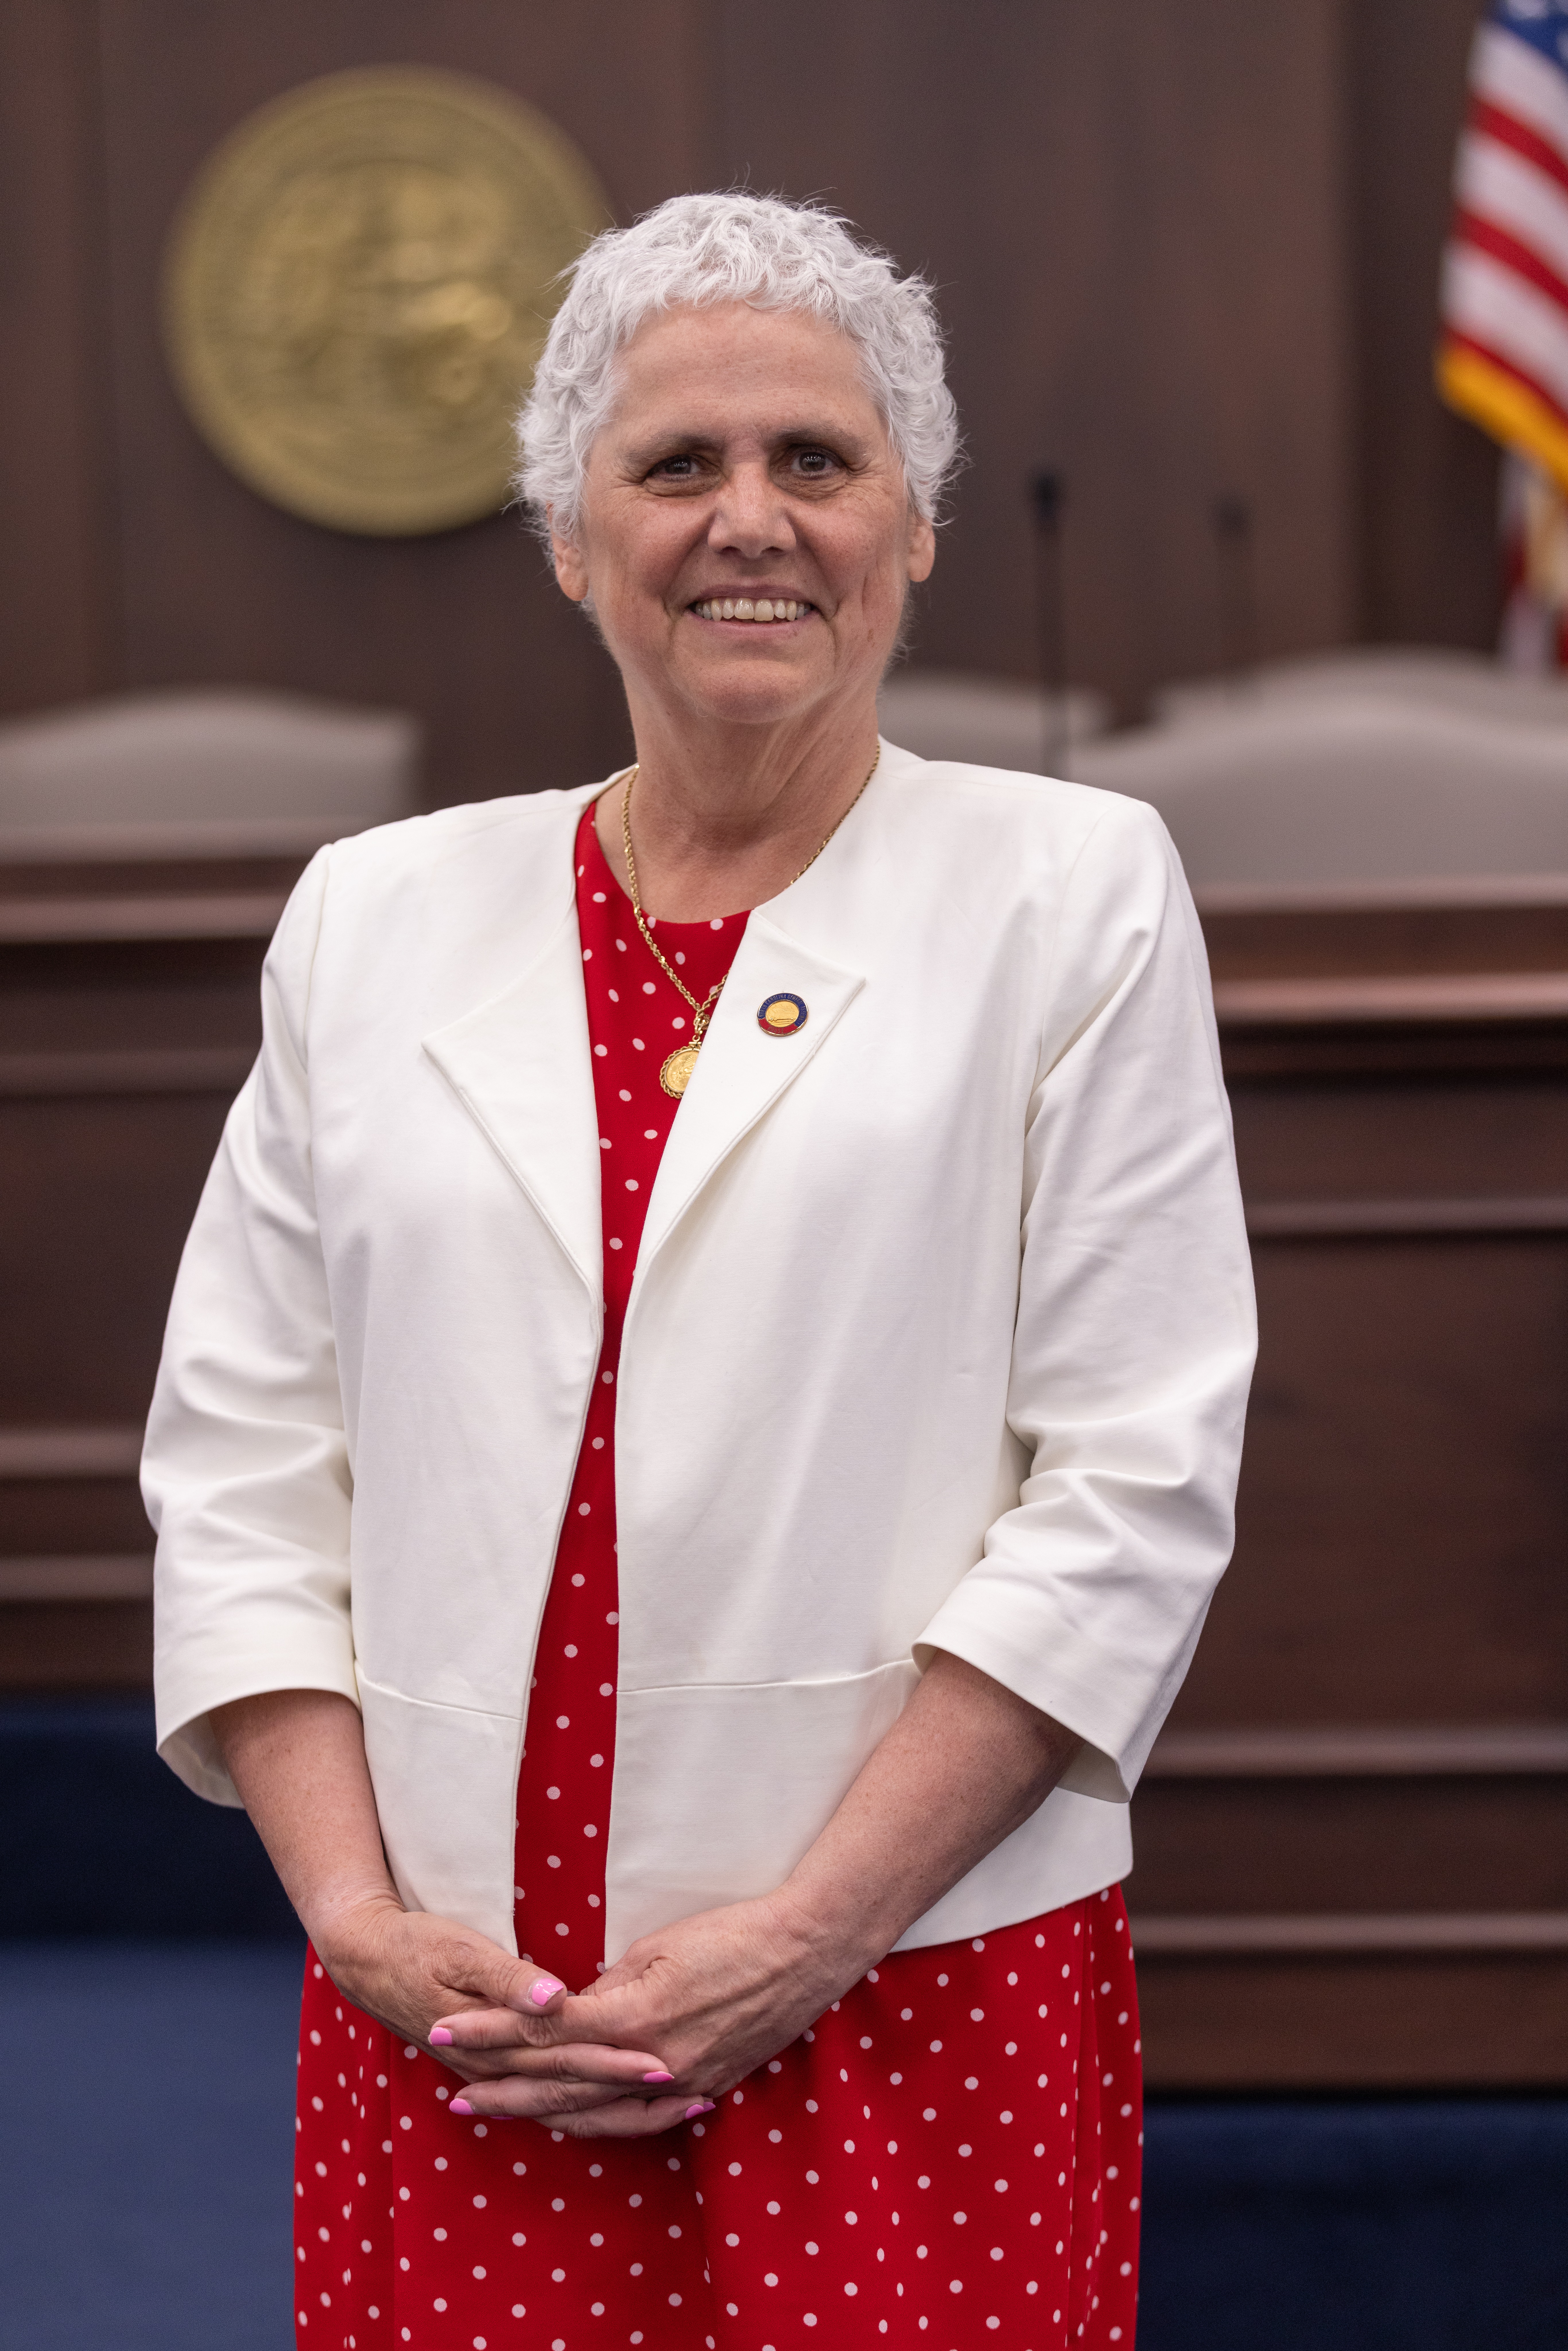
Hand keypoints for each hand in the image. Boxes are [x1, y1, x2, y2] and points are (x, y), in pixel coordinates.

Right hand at [315, 1892, 691, 2131]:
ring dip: (623, 2108)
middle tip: (694, 2093)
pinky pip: (550, 2094)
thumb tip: (553, 1999)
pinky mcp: (496, 2060)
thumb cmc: (417, 1946)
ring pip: (567, 2104)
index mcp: (497, 2040)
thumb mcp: (460, 1951)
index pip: (568, 2058)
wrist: (368, 1960)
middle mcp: (500, 2066)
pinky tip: (625, 2101)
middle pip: (576, 2090)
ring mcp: (497, 2069)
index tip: (666, 2065)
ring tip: (681, 2102)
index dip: (618, 2064)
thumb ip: (509, 1980)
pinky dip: (589, 2102)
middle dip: (634, 2094)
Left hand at [432, 1888, 854, 2137]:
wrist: (805, 1951)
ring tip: (501, 2114)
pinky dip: (603, 2124)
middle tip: (454, 2098)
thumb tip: (568, 2008)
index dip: (489, 2033)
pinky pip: (641, 2120)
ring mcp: (681, 2083)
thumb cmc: (730, 1934)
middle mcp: (652, 2063)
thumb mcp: (657, 1947)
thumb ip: (608, 1987)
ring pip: (596, 2113)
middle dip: (501, 2089)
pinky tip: (578, 2124)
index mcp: (634, 2017)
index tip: (444, 2031)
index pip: (542, 2032)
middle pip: (559, 2083)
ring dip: (543, 2113)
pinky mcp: (705, 2088)